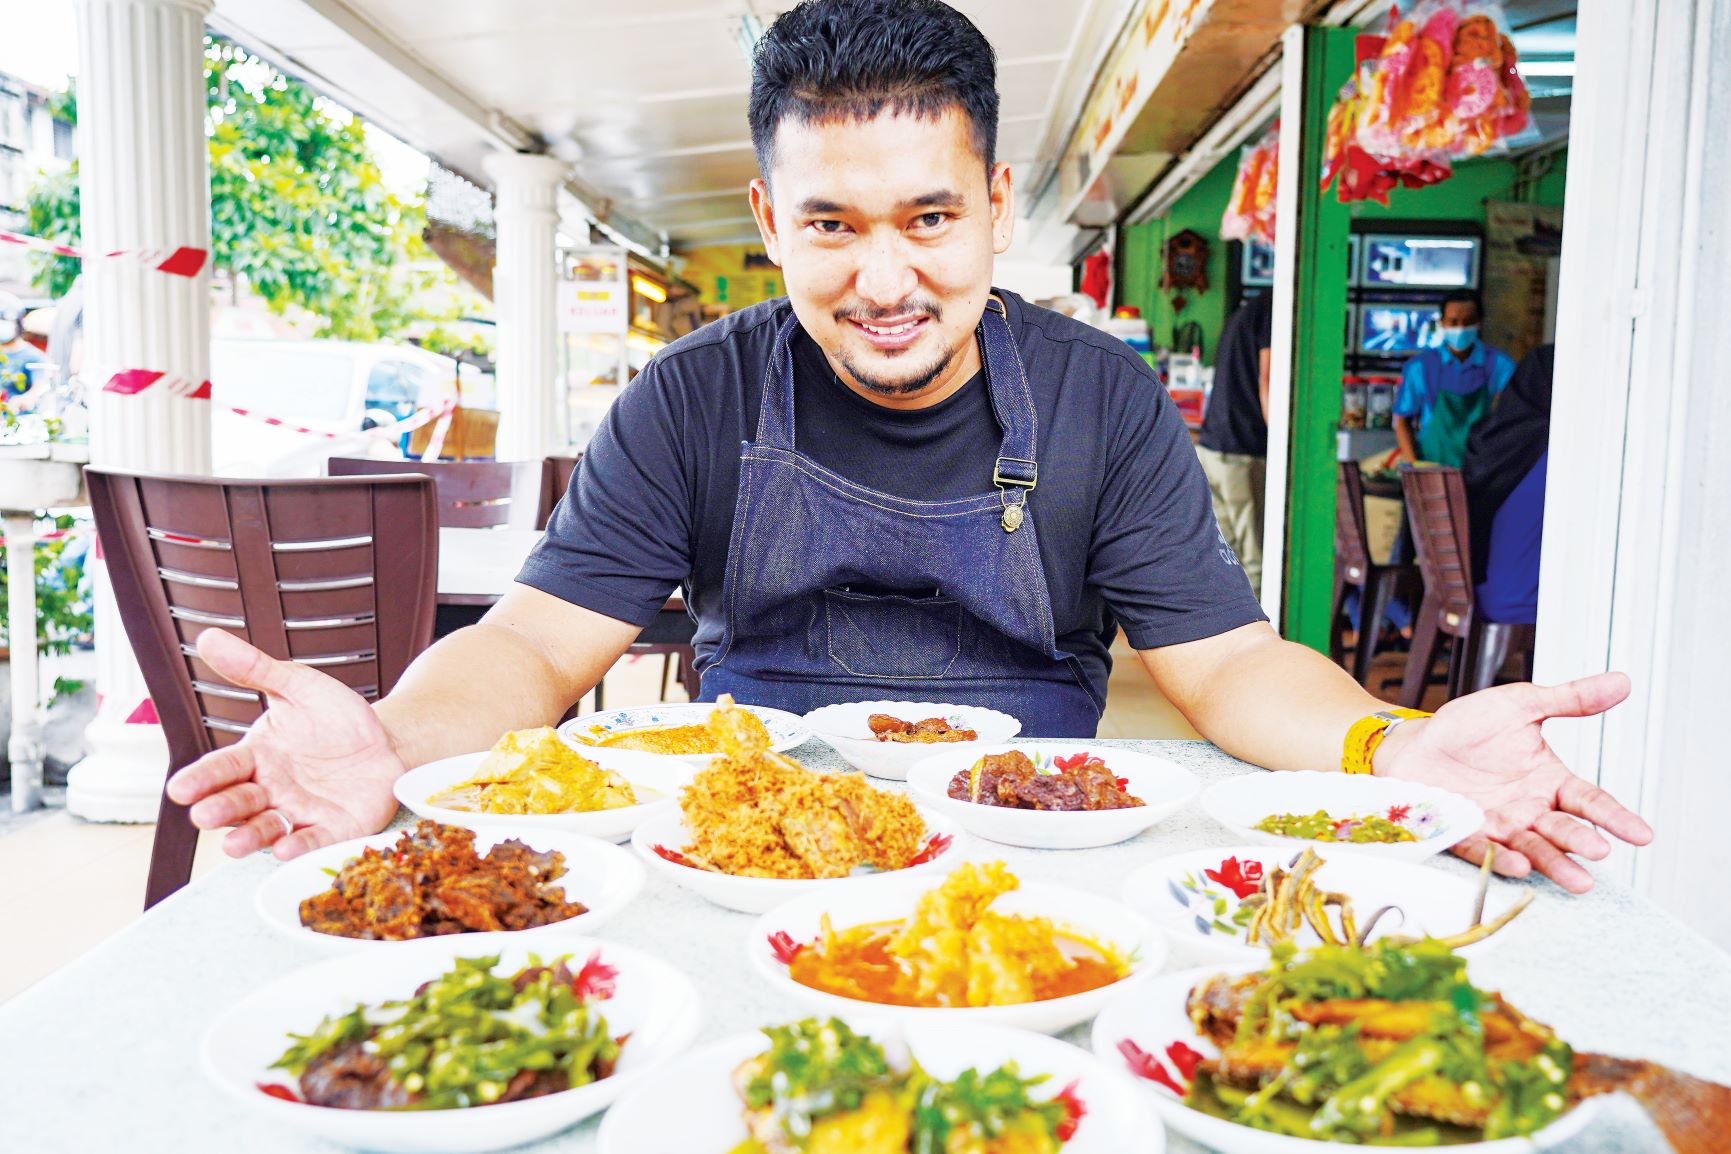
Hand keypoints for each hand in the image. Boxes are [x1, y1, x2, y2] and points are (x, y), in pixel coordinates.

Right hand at [164, 629, 405, 860]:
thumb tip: (209, 637)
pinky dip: (298, 847)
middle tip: (204, 815)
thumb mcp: (299, 686)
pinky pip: (312, 840)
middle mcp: (271, 789)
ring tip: (233, 845)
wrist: (386, 741)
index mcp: (257, 756)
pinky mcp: (333, 828)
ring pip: (267, 828)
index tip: (180, 788)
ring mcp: (300, 811)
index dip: (202, 778)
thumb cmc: (337, 718)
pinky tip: (285, 850)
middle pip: (239, 802)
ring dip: (249, 837)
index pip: (222, 767)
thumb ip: (256, 669)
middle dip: (221, 810)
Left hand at [1372, 672, 1652, 892]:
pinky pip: (1483, 849)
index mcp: (1547, 781)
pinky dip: (1499, 859)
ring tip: (1578, 879)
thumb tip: (1620, 682)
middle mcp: (1527, 809)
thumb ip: (1569, 699)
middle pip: (1562, 830)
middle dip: (1582, 841)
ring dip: (1553, 863)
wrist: (1415, 743)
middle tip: (1601, 851)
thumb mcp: (1520, 705)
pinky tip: (1518, 866)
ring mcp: (1496, 825)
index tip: (1642, 834)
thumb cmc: (1466, 727)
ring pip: (1531, 849)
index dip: (1615, 817)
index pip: (1589, 800)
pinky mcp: (1462, 833)